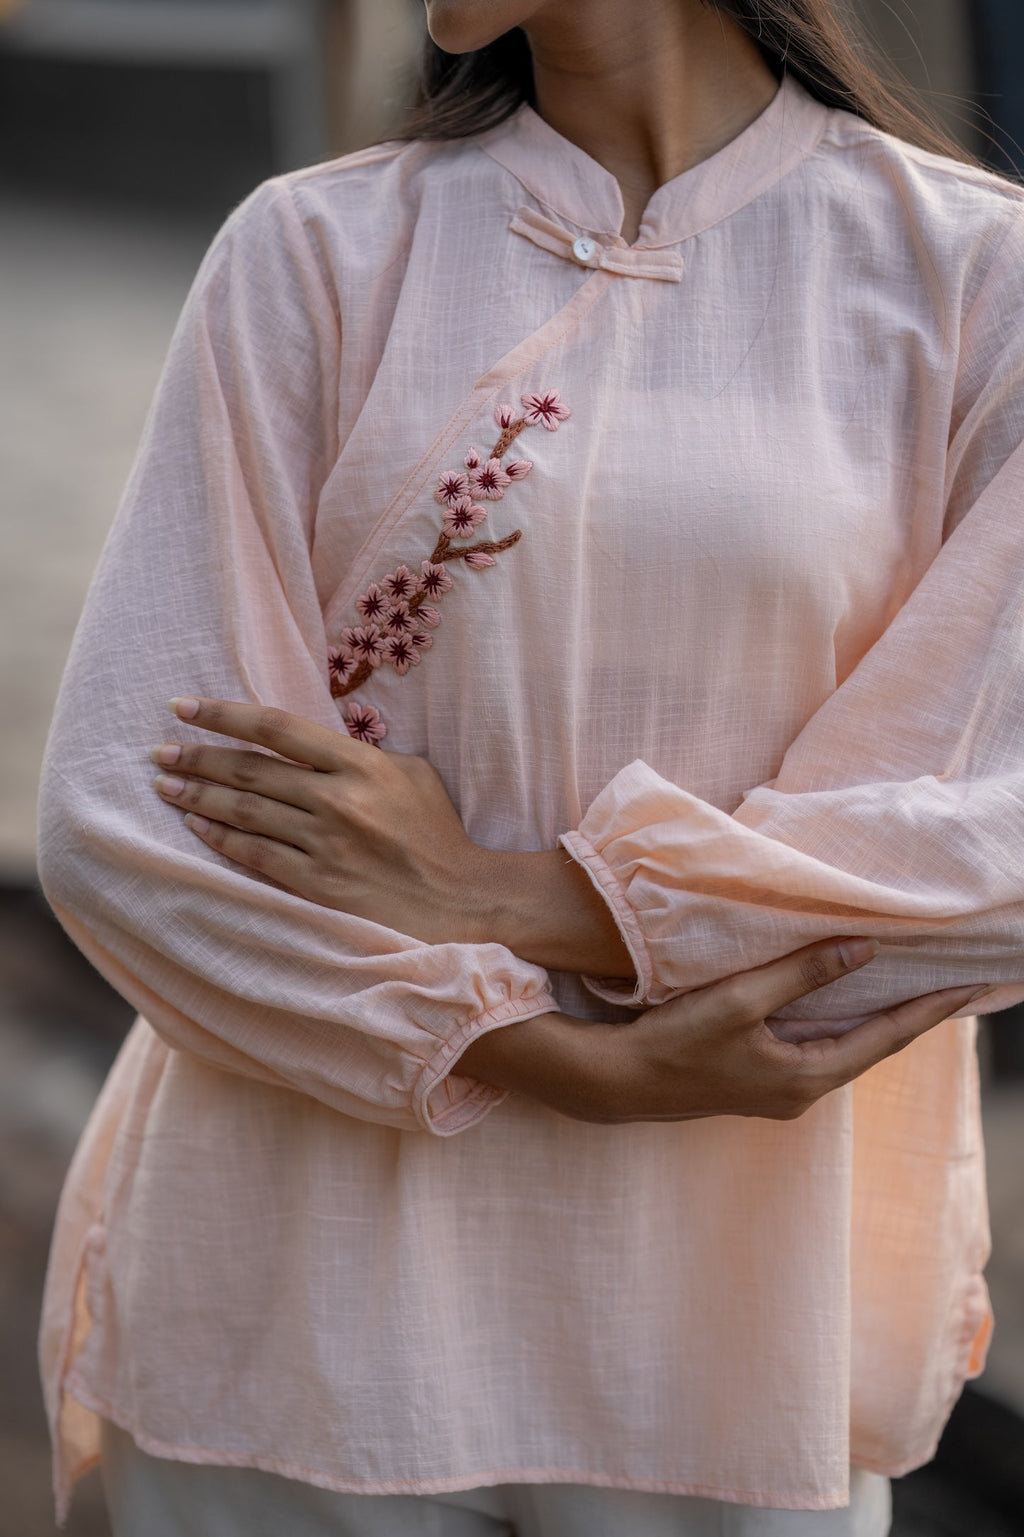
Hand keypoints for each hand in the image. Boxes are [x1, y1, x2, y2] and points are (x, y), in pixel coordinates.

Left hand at [152, 696, 634, 971]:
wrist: (462, 900)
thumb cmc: (439, 835)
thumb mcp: (413, 774)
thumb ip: (364, 755)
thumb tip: (318, 746)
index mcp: (360, 764)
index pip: (276, 728)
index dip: (224, 715)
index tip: (185, 708)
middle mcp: (337, 800)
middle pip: (249, 770)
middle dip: (197, 757)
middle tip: (161, 751)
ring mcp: (325, 845)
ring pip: (245, 812)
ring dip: (198, 797)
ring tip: (166, 786)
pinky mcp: (317, 886)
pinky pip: (255, 857)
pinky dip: (221, 838)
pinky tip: (197, 826)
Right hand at [458, 937, 993, 1123]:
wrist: (619, 1083)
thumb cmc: (676, 1042)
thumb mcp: (741, 1001)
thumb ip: (802, 975)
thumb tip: (863, 950)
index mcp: (807, 1076)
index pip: (886, 1038)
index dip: (928, 1010)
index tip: (969, 987)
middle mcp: (801, 1092)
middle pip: (871, 1047)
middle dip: (910, 1016)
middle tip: (949, 985)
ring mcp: (779, 1091)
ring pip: (843, 1049)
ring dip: (873, 1019)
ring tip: (906, 991)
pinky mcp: (757, 1082)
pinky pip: (815, 1049)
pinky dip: (837, 1023)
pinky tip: (838, 1004)